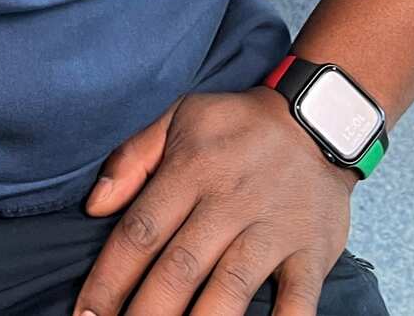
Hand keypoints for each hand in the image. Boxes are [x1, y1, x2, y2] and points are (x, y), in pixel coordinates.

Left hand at [72, 88, 357, 315]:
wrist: (319, 117)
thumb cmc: (238, 125)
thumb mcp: (180, 118)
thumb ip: (132, 158)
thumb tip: (94, 206)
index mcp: (190, 169)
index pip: (140, 233)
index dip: (109, 280)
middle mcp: (228, 201)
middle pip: (179, 269)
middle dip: (144, 314)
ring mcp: (272, 228)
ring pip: (230, 288)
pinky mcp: (311, 251)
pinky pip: (298, 300)